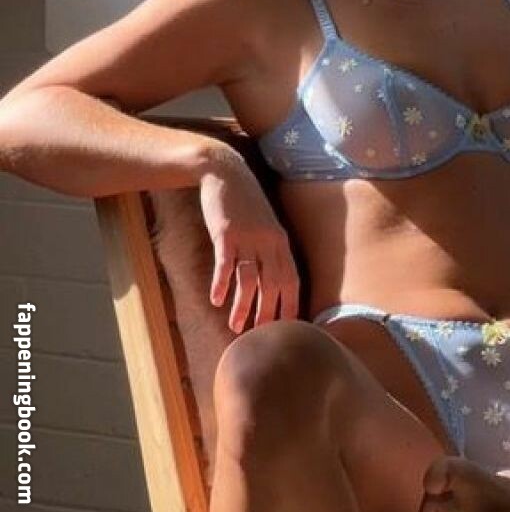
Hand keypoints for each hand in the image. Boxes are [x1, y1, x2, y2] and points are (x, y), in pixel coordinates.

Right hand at [199, 151, 300, 332]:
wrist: (225, 173)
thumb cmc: (245, 204)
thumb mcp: (266, 225)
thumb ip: (271, 251)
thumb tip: (272, 284)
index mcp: (281, 242)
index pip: (292, 281)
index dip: (291, 306)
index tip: (288, 330)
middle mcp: (268, 241)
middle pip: (273, 285)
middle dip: (268, 314)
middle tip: (260, 338)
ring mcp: (248, 237)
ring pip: (249, 279)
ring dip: (243, 306)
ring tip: (236, 327)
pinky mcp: (226, 233)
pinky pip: (226, 264)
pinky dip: (221, 283)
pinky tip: (215, 300)